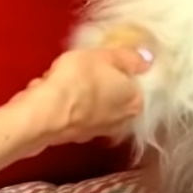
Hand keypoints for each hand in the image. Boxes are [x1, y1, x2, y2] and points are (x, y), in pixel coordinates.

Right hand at [7, 46, 152, 155]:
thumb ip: (130, 58)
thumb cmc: (80, 79)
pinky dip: (66, 104)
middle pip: (115, 95)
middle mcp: (121, 122)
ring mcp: (97, 132)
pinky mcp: (73, 137)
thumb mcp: (107, 56)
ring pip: (92, 105)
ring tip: (64, 76)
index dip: (123, 69)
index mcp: (136, 102)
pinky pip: (73, 113)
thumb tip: (147, 59)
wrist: (45, 112)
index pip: (138, 83)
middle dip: (101, 82)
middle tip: (86, 65)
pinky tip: (52, 91)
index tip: (108, 59)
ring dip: (80, 93)